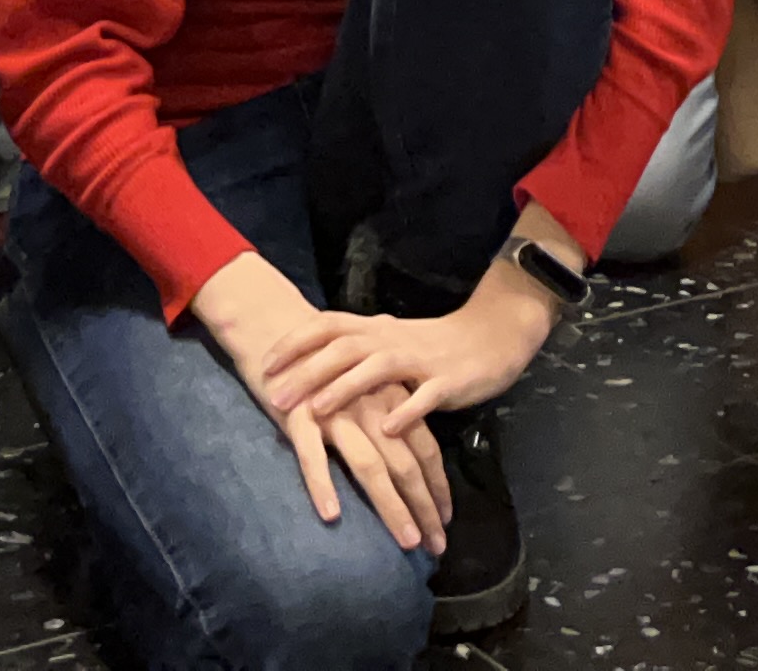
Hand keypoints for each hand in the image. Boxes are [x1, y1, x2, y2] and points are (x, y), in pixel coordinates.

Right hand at [190, 253, 456, 549]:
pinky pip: (312, 455)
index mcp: (388, 398)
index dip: (437, 486)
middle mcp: (369, 406)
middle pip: (406, 463)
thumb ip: (388, 407)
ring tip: (407, 540)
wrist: (277, 327)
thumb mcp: (364, 382)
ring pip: (370, 466)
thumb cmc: (325, 361)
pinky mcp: (298, 416)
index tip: (446, 521)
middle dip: (424, 507)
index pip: (425, 448)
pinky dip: (322, 484)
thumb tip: (410, 441)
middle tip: (436, 546)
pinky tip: (332, 515)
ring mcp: (334, 412)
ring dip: (391, 506)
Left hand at [264, 220, 573, 431]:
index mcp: (377, 330)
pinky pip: (425, 397)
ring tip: (317, 411)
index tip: (264, 362)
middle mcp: (393, 340)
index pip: (328, 326)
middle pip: (344, 347)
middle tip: (274, 395)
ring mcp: (421, 360)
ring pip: (377, 369)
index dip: (295, 342)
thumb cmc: (434, 344)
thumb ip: (356, 353)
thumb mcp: (390, 342)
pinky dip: (405, 412)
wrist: (493, 335)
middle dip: (307, 371)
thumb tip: (309, 368)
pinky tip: (388, 430)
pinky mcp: (448, 382)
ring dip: (345, 389)